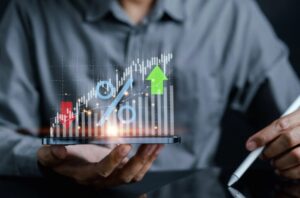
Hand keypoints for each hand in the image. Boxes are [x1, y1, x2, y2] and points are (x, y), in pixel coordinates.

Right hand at [37, 144, 162, 188]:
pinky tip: (156, 147)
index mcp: (85, 175)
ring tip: (157, 143)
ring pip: (134, 175)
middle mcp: (101, 180)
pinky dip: (148, 159)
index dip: (114, 161)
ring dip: (147, 160)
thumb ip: (51, 154)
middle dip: (139, 160)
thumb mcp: (48, 155)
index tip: (125, 144)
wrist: (67, 163)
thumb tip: (60, 152)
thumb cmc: (58, 158)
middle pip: (124, 176)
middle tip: (150, 143)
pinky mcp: (120, 171)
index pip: (102, 171)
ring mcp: (113, 177)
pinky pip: (138, 170)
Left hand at [246, 110, 299, 178]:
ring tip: (275, 165)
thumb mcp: (297, 116)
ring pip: (296, 156)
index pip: (281, 125)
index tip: (250, 145)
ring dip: (280, 164)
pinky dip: (291, 173)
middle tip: (263, 156)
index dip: (262, 136)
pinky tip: (286, 171)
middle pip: (287, 140)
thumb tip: (257, 141)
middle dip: (271, 151)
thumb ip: (281, 127)